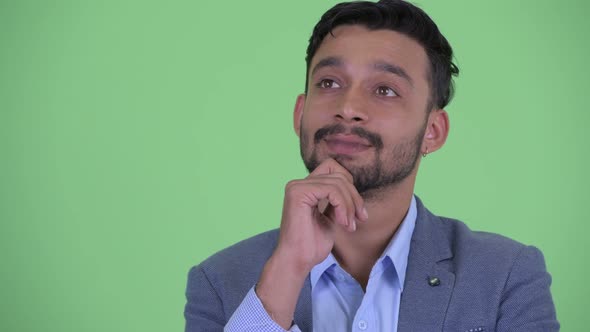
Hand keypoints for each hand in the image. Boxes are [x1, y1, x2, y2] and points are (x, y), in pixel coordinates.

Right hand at [256, 158, 367, 328]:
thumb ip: (337, 202)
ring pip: (338, 182)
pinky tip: (342, 223)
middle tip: (358, 220)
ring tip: (349, 226)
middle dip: (354, 198)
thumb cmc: (311, 245)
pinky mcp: (298, 193)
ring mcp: (297, 186)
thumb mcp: (330, 219)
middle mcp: (298, 184)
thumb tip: (353, 190)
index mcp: (305, 188)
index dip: (349, 186)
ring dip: (350, 205)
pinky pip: (332, 190)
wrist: (296, 261)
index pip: (333, 168)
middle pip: (339, 176)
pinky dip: (343, 207)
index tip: (358, 212)